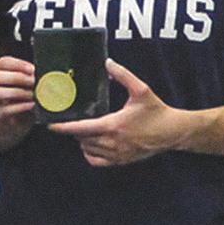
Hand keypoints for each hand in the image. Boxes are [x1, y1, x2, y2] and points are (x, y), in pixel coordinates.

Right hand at [0, 56, 36, 145]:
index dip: (18, 64)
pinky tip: (31, 105)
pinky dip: (19, 106)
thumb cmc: (20, 101)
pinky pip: (4, 110)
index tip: (32, 69)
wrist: (14, 126)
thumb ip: (28, 79)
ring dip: (16, 92)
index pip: (2, 62)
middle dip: (16, 77)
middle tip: (33, 81)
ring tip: (32, 94)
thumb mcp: (23, 87)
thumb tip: (41, 73)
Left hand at [53, 59, 192, 167]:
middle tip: (69, 120)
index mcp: (114, 125)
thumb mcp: (141, 90)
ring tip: (82, 129)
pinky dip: (89, 153)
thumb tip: (108, 62)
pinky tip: (92, 144)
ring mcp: (116, 154)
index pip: (81, 128)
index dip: (63, 127)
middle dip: (73, 131)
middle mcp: (112, 142)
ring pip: (87, 150)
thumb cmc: (157, 111)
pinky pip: (97, 161)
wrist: (172, 132)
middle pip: (81, 139)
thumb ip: (123, 75)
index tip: (51, 124)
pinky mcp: (121, 161)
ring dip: (81, 141)